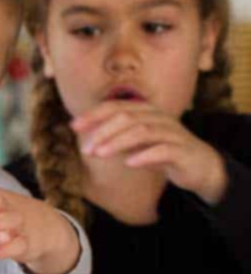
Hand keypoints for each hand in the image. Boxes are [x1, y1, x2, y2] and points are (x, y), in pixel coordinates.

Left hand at [72, 101, 228, 203]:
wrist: (199, 166)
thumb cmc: (162, 152)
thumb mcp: (136, 143)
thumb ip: (116, 137)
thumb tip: (86, 138)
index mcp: (146, 112)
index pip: (116, 107)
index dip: (94, 115)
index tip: (74, 126)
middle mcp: (159, 117)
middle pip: (127, 117)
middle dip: (103, 131)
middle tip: (86, 149)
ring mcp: (172, 133)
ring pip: (143, 131)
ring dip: (118, 142)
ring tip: (100, 154)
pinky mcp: (182, 150)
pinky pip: (163, 150)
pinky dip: (145, 155)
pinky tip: (129, 163)